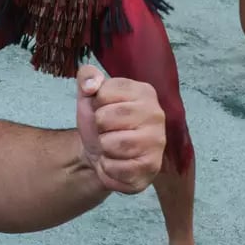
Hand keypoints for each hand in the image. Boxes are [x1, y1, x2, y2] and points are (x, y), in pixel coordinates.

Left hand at [74, 65, 163, 193]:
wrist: (98, 153)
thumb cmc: (99, 120)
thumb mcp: (88, 94)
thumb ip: (87, 77)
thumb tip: (91, 86)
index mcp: (144, 92)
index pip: (105, 93)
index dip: (96, 104)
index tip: (104, 108)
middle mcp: (156, 115)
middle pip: (107, 118)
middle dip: (99, 126)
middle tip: (107, 130)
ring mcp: (157, 142)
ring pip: (112, 144)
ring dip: (103, 147)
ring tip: (112, 145)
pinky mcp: (152, 167)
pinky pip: (116, 167)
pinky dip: (108, 166)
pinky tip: (117, 162)